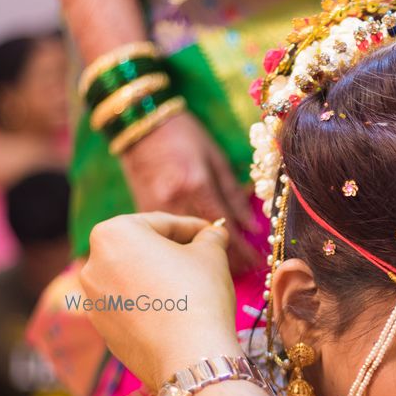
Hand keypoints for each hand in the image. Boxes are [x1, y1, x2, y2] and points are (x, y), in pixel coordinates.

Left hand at [80, 212, 241, 387]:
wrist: (189, 356)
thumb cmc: (198, 296)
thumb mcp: (212, 255)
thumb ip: (210, 238)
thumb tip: (214, 234)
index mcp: (113, 234)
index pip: (162, 223)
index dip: (193, 227)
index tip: (212, 233)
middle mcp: (92, 264)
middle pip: (141, 250)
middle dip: (171, 252)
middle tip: (203, 258)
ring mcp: (95, 301)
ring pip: (133, 279)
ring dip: (159, 278)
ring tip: (192, 288)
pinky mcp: (104, 330)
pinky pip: (132, 307)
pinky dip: (152, 304)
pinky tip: (178, 313)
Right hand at [119, 112, 261, 274]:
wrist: (139, 121)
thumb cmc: (184, 134)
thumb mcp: (216, 158)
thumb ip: (234, 194)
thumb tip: (253, 227)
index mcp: (196, 185)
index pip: (225, 228)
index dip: (243, 250)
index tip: (257, 264)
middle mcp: (173, 200)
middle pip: (203, 244)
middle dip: (225, 262)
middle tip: (243, 273)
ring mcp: (152, 208)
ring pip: (182, 247)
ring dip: (202, 261)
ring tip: (222, 271)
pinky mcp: (139, 211)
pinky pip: (163, 239)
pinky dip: (181, 249)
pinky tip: (193, 256)